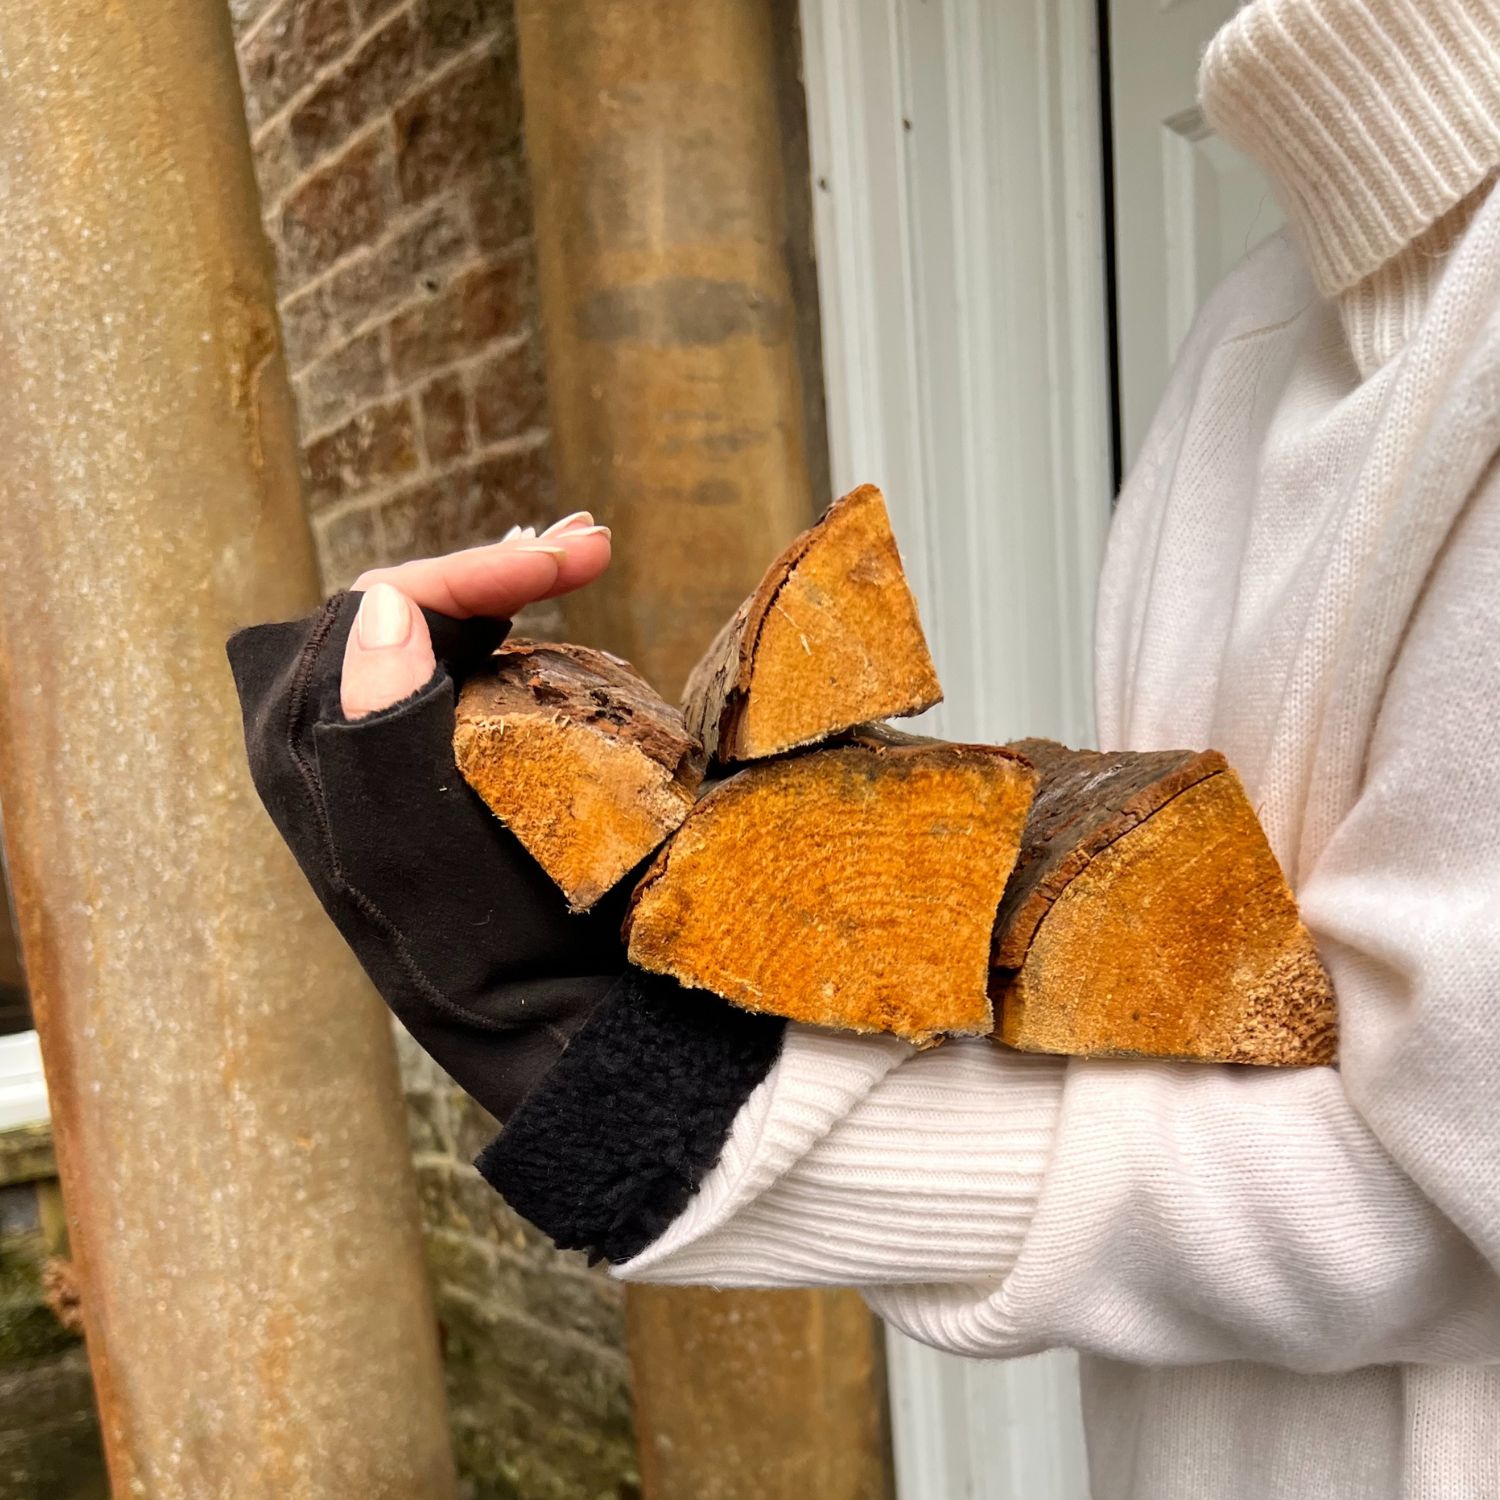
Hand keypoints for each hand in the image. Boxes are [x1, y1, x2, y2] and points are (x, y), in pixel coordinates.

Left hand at [227, 512, 785, 1261]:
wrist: (614, 1063)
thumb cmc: (535, 986)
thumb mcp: (445, 888)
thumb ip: (384, 754)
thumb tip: (373, 611)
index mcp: (324, 795)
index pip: (356, 631)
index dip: (455, 581)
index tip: (575, 568)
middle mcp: (351, 782)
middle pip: (378, 625)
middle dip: (472, 578)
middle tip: (584, 550)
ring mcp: (411, 784)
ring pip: (419, 646)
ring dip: (491, 597)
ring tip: (578, 563)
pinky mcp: (469, 792)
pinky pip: (465, 682)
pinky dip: (512, 637)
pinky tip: (566, 621)